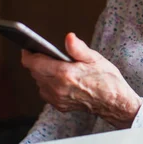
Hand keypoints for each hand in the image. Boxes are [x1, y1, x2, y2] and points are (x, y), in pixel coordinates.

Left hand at [21, 33, 141, 128]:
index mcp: (64, 73)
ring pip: (39, 82)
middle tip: (47, 55)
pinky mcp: (59, 105)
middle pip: (34, 72)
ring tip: (56, 67)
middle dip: (37, 62)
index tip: (28, 48)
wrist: (114, 102)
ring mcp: (57, 98)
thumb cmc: (107, 80)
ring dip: (43, 74)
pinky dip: (49, 84)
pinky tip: (61, 80)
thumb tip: (69, 37)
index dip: (28, 54)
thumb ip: (78, 48)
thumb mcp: (95, 58)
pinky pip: (46, 92)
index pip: (33, 63)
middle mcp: (57, 87)